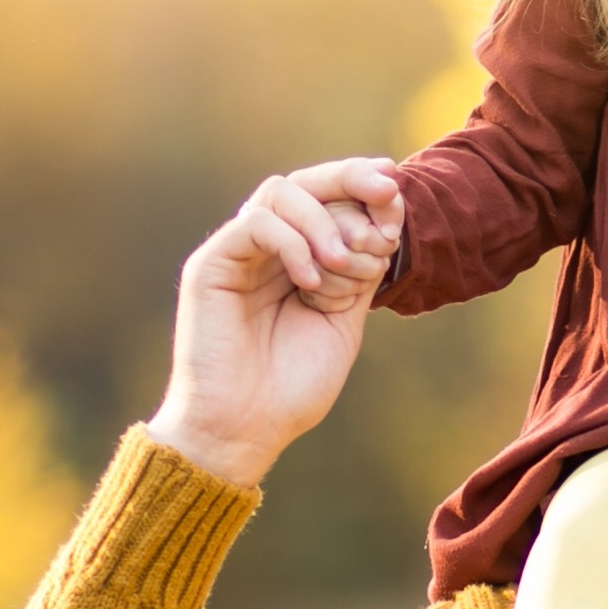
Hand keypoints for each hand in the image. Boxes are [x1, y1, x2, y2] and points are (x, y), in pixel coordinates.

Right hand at [144, 169, 393, 486]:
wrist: (244, 430)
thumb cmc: (291, 388)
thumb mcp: (343, 322)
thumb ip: (360, 272)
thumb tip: (384, 221)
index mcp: (296, 259)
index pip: (328, 201)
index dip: (364, 192)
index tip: (397, 200)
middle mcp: (265, 248)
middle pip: (305, 182)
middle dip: (350, 178)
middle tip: (386, 191)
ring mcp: (236, 253)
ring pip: (280, 192)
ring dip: (324, 220)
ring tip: (345, 262)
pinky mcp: (210, 264)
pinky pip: (257, 225)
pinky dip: (293, 243)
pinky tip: (312, 281)